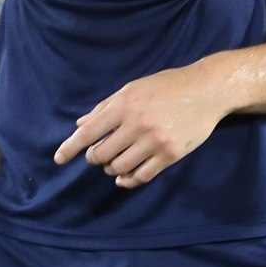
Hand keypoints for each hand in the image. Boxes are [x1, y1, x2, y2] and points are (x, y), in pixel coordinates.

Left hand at [52, 59, 233, 188]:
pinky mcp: (170, 155)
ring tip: (115, 161)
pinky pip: (141, 177)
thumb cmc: (167, 86)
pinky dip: (128, 180)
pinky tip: (125, 177)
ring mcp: (154, 141)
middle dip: (95, 157)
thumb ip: (105, 107)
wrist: (206, 90)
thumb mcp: (133, 88)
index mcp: (124, 104)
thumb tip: (80, 125)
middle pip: (101, 154)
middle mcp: (137, 124)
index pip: (89, 132)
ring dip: (112, 168)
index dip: (70, 147)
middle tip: (99, 154)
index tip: (59, 159)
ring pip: (119, 168)